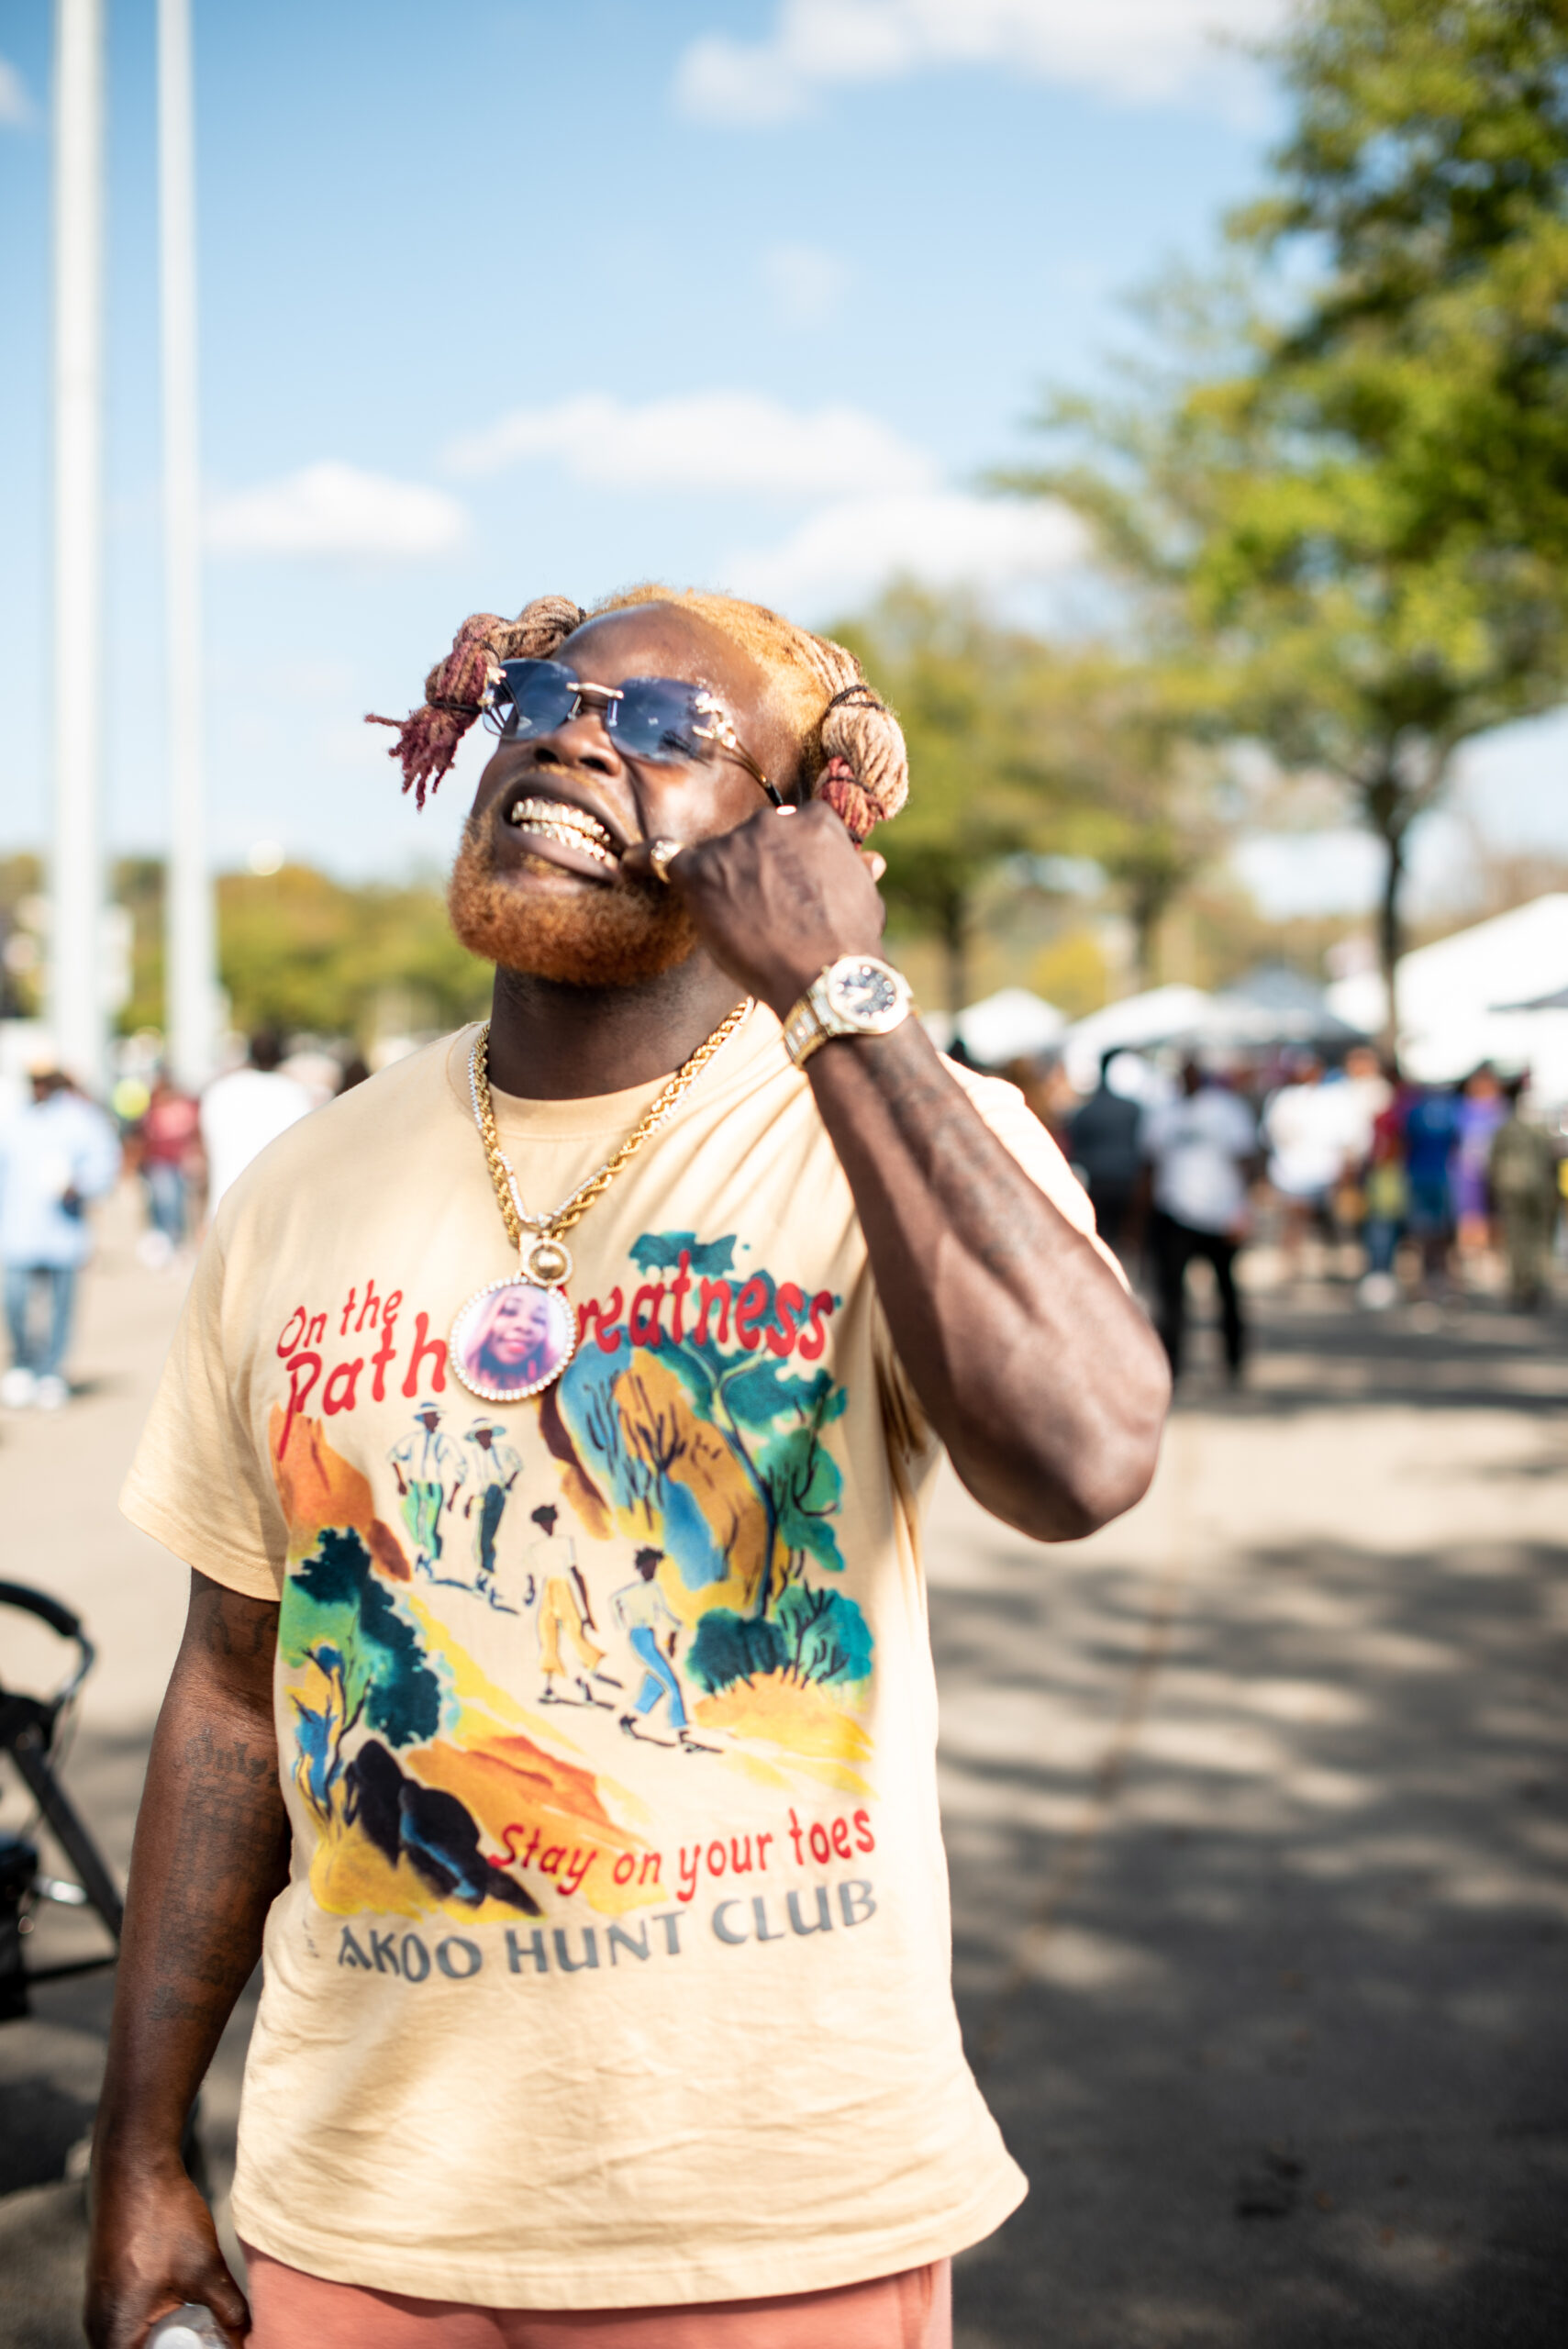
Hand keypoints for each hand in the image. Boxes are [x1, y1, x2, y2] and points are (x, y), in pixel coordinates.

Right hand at [86, 2155, 248, 2347]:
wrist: (134, 2169)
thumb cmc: (163, 2219)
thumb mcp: (205, 2269)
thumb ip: (228, 2310)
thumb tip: (251, 2337)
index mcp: (115, 2337)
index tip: (209, 2345)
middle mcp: (99, 2330)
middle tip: (211, 2339)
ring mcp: (99, 2310)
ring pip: (134, 2343)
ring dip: (164, 2341)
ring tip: (202, 2328)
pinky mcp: (106, 2291)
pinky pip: (128, 2325)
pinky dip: (154, 2326)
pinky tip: (182, 2312)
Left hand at [622, 802, 887, 1019]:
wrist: (827, 978)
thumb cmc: (852, 946)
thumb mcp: (866, 899)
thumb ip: (854, 872)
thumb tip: (870, 861)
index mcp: (816, 821)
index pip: (790, 827)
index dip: (785, 860)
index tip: (785, 883)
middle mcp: (771, 821)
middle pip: (749, 839)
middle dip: (754, 870)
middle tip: (764, 914)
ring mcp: (733, 845)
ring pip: (714, 857)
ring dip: (718, 884)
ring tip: (738, 926)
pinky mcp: (699, 871)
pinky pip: (659, 857)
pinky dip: (640, 861)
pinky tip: (624, 865)